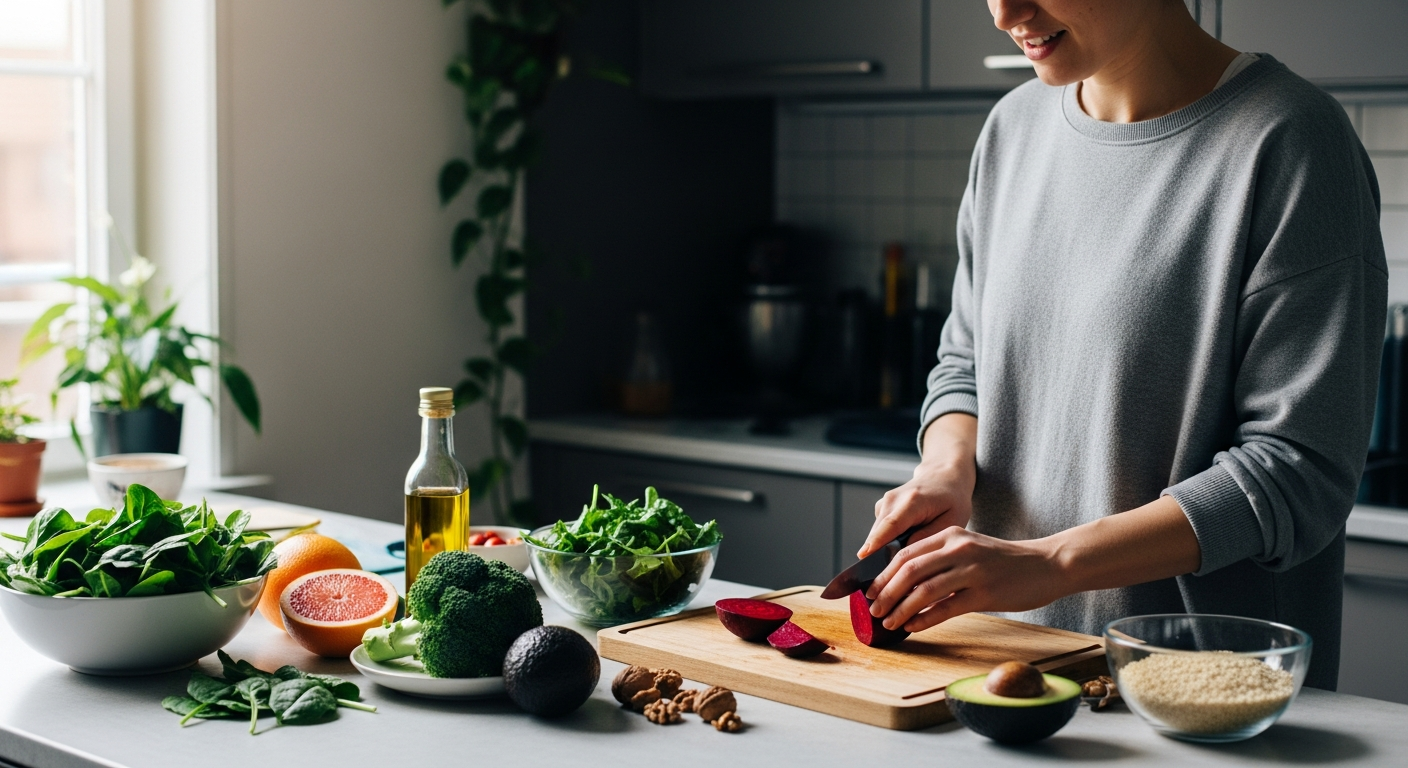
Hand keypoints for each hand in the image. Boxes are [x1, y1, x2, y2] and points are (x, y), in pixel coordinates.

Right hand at [858, 413, 976, 558]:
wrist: (942, 477)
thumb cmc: (951, 500)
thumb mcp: (952, 520)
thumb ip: (929, 537)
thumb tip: (905, 554)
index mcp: (913, 501)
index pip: (891, 524)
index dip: (876, 542)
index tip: (863, 557)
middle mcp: (893, 499)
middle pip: (878, 533)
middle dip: (877, 558)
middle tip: (884, 585)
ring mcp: (884, 503)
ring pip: (876, 535)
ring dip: (882, 553)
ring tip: (899, 569)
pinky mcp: (881, 509)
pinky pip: (879, 533)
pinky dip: (886, 545)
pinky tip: (902, 551)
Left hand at [864, 527, 1064, 632]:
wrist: (1047, 564)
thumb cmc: (1004, 562)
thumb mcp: (969, 549)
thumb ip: (940, 559)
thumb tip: (905, 584)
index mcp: (950, 535)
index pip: (905, 553)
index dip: (883, 574)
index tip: (869, 591)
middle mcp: (958, 548)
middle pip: (909, 570)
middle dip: (886, 593)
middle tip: (873, 610)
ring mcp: (972, 570)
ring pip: (924, 591)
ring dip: (901, 609)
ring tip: (889, 622)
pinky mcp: (985, 593)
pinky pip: (946, 608)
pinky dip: (924, 619)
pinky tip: (912, 627)